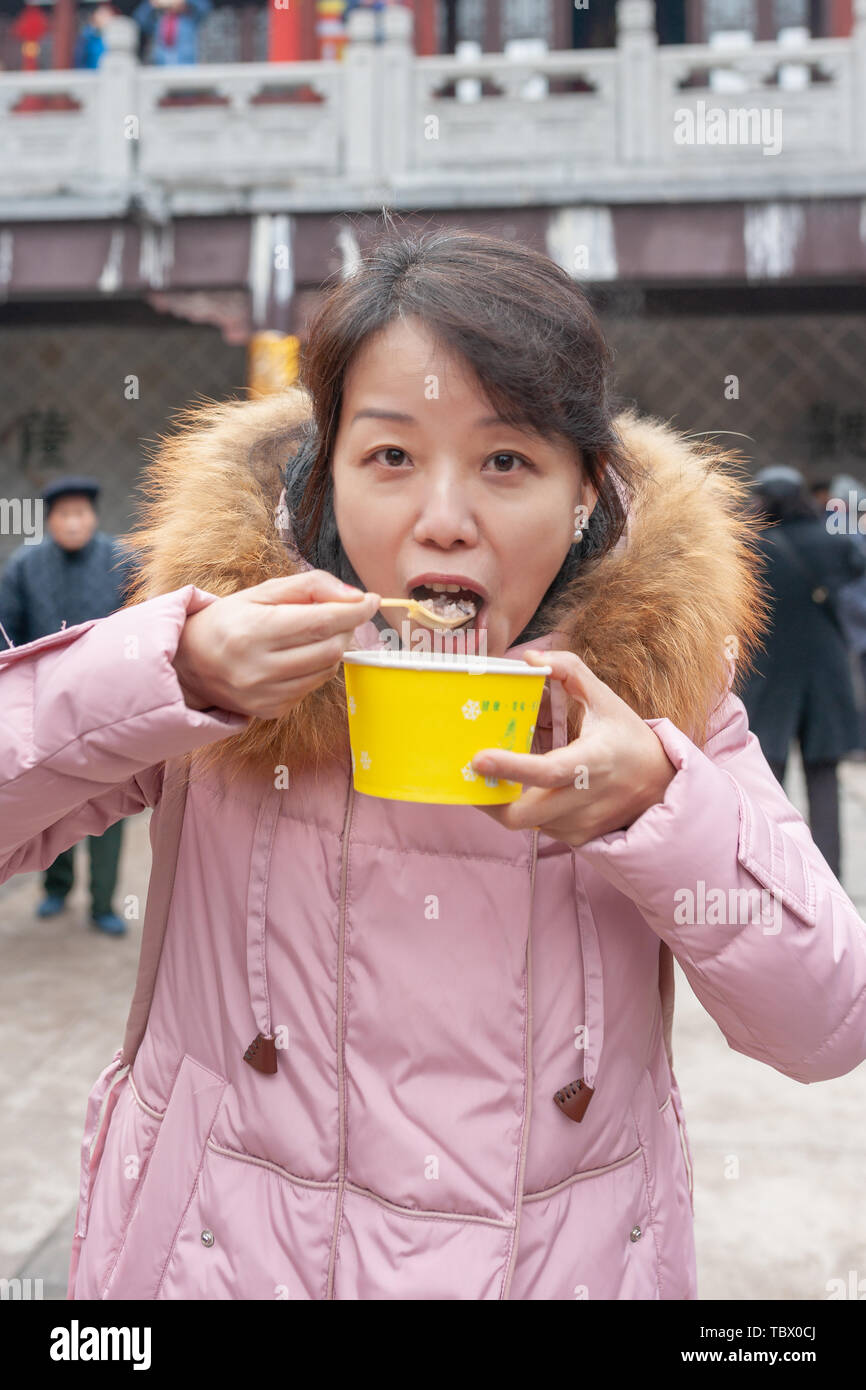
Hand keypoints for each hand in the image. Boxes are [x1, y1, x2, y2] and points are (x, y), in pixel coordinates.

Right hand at [172, 571, 379, 718]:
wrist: (190, 664)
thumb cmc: (229, 621)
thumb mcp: (262, 593)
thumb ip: (309, 587)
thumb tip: (355, 596)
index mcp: (253, 631)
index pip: (320, 622)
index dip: (354, 612)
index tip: (372, 600)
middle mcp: (258, 668)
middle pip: (330, 649)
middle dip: (346, 630)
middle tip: (340, 616)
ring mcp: (265, 695)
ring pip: (326, 671)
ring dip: (332, 649)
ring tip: (313, 635)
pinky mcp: (271, 711)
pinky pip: (311, 687)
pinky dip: (315, 669)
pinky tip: (295, 658)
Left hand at [470, 650, 676, 846]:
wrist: (661, 786)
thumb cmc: (629, 739)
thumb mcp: (607, 700)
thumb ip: (571, 672)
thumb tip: (530, 658)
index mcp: (594, 761)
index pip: (548, 771)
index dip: (510, 767)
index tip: (478, 759)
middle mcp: (587, 798)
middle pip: (523, 815)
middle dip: (488, 801)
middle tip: (469, 777)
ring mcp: (581, 824)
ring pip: (527, 822)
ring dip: (506, 802)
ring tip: (495, 779)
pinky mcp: (578, 838)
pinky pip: (539, 827)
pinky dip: (526, 809)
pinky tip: (524, 790)